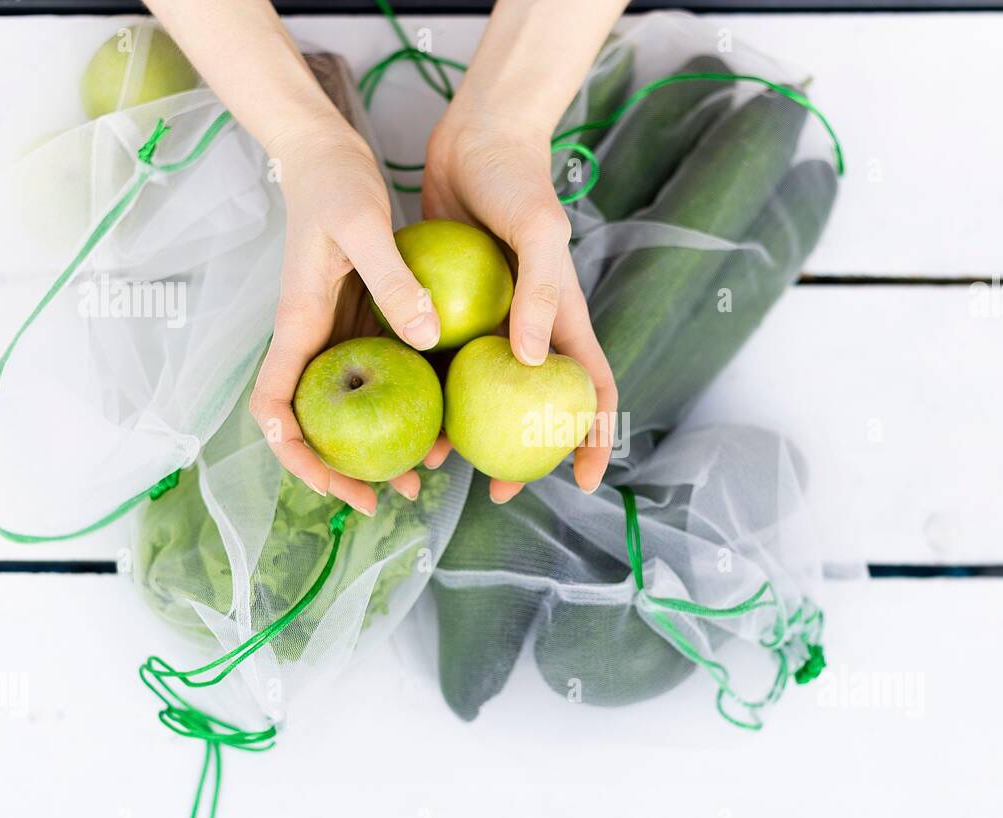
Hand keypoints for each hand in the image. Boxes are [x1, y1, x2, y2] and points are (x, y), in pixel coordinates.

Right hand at [249, 120, 450, 515]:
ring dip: (375, 447)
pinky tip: (440, 417)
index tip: (332, 480)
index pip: (274, 408)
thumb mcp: (366, 225)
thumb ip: (393, 280)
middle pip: (312, 425)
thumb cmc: (335, 181)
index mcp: (298, 326)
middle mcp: (312, 340)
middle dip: (341, 469)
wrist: (327, 151)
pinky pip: (375, 376)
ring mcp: (334, 334)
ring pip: (345, 409)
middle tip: (388, 499)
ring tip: (423, 475)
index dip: (294, 453)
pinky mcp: (359, 320)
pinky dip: (399, 405)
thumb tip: (426, 337)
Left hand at [423, 111, 616, 502]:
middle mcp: (532, 332)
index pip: (592, 391)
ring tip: (442, 468)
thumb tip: (533, 362)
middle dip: (528, 456)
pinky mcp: (455, 312)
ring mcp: (494, 325)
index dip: (595, 440)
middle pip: (538, 410)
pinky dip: (433, 393)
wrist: (474, 139)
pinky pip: (446, 364)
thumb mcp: (539, 233)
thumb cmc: (517, 181)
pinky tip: (406, 413)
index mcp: (564, 321)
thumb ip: (543, 294)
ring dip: (472, 435)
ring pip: (487, 397)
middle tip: (503, 492)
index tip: (581, 482)